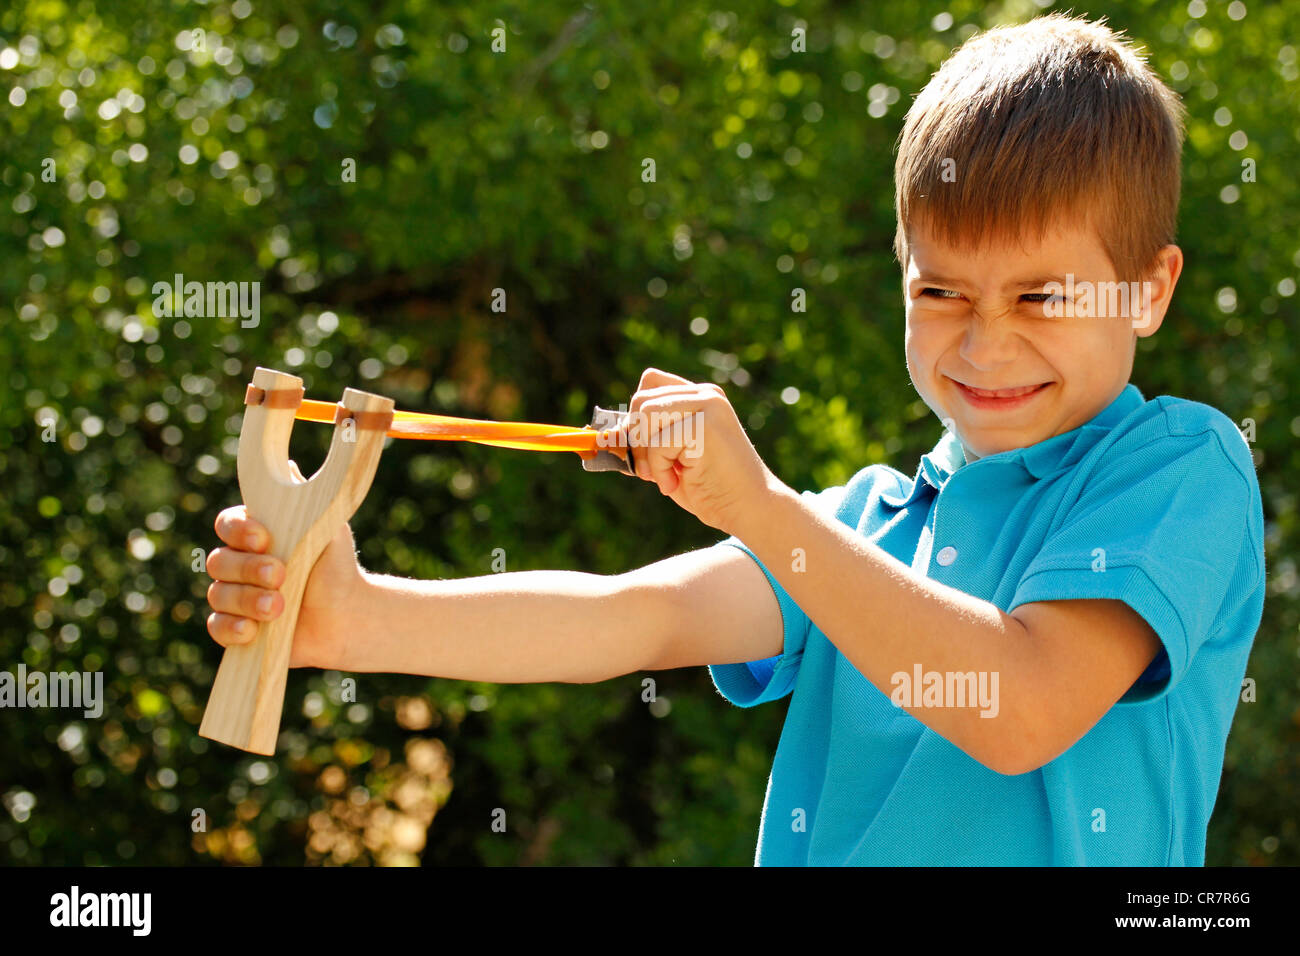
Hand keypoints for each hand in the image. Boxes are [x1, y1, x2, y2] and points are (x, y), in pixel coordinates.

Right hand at [205, 461, 365, 669]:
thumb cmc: (336, 567)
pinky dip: (232, 628)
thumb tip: (289, 469)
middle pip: (218, 561)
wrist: (348, 615)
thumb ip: (309, 503)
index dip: (238, 531)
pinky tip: (253, 629)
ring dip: (247, 600)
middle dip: (247, 569)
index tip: (263, 538)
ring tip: (279, 607)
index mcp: (255, 534)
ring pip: (218, 595)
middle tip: (280, 574)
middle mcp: (239, 563)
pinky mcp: (238, 628)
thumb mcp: (328, 531)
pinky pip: (218, 627)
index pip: (228, 525)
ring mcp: (236, 596)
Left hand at [612, 368, 782, 534]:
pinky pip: (659, 442)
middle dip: (637, 439)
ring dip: (648, 455)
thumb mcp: (671, 459)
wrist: (750, 508)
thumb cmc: (711, 488)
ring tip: (668, 477)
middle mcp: (705, 395)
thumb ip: (647, 441)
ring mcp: (708, 406)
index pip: (649, 383)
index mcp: (699, 397)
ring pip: (645, 416)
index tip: (637, 448)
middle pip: (641, 400)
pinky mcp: (706, 425)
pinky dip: (660, 469)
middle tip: (653, 471)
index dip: (634, 415)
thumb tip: (607, 434)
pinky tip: (678, 482)